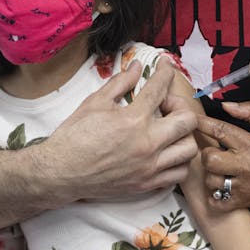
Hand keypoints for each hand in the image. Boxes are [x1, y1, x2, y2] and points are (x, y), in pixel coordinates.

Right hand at [38, 59, 197, 200]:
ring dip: (184, 136)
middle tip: (165, 105)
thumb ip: (120, 83)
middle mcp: (147, 144)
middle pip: (187, 121)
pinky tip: (167, 152)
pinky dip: (179, 162)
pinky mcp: (147, 184)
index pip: (160, 88)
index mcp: (133, 120)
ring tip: (169, 131)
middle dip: (180, 106)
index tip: (166, 66)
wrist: (60, 172)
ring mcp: (149, 167)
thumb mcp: (94, 103)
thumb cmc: (74, 137)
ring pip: (189, 150)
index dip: (166, 71)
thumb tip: (137, 68)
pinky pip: (179, 174)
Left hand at [196, 101, 249, 215]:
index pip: (221, 131)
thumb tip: (226, 105)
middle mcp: (245, 166)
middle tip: (213, 152)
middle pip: (210, 159)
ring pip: (211, 180)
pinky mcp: (241, 202)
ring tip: (219, 171)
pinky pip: (217, 201)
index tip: (193, 121)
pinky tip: (220, 188)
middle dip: (206, 153)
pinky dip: (214, 196)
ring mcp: (242, 186)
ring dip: (211, 175)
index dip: (203, 124)